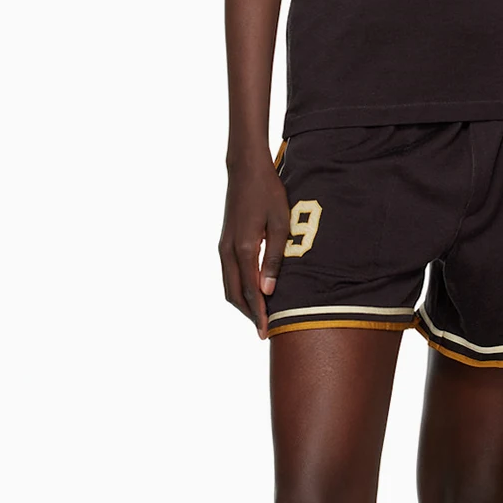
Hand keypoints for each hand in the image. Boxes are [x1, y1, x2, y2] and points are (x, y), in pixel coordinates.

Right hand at [219, 157, 290, 338]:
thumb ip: (274, 258)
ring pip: (228, 286)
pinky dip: (238, 290)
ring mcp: (223, 247)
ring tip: (259, 317)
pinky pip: (228, 275)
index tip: (266, 332)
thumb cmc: (268, 193)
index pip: (249, 291)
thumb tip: (268, 291)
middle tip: (264, 331)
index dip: (258, 314)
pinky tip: (252, 295)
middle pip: (234, 294)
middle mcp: (227, 251)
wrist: (245, 170)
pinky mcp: (224, 243)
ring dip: (242, 304)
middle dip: (249, 314)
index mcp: (243, 248)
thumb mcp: (280, 224)